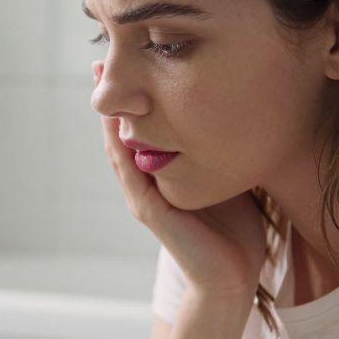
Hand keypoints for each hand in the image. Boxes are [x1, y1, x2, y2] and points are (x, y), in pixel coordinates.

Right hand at [95, 60, 267, 300]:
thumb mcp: (229, 178)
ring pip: (117, 147)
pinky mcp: (149, 210)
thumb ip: (220, 152)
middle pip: (120, 133)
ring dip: (108, 114)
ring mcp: (143, 197)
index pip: (140, 129)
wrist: (233, 278)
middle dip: (113, 97)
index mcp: (161, 176)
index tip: (130, 62)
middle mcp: (145, 184)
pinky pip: (128, 170)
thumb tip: (236, 112)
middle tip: (102, 59)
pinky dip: (119, 143)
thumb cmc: (237, 232)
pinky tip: (117, 120)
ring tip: (101, 81)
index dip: (132, 97)